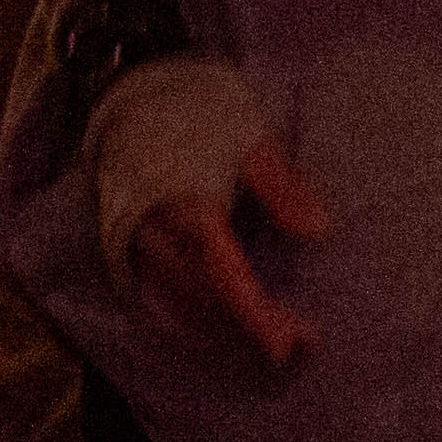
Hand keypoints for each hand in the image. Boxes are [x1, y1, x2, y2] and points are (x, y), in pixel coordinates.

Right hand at [125, 137, 325, 368]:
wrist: (133, 95)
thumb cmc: (200, 115)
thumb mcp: (249, 139)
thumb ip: (280, 187)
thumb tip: (319, 229)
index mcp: (184, 201)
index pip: (220, 272)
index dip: (252, 313)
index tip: (287, 343)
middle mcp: (151, 229)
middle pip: (202, 298)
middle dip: (249, 331)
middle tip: (298, 346)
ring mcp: (132, 243)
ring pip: (177, 307)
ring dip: (225, 335)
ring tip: (273, 344)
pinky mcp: (121, 249)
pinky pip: (152, 301)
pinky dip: (188, 325)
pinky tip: (221, 334)